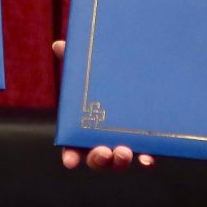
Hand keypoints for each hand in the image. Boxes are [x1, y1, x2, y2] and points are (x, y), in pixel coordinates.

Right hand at [53, 39, 155, 170]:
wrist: (140, 75)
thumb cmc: (106, 77)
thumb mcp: (90, 69)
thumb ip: (74, 59)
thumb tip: (59, 44)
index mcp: (85, 127)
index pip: (73, 147)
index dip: (71, 156)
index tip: (70, 162)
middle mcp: (104, 140)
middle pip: (97, 159)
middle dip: (98, 159)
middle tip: (103, 151)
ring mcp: (125, 143)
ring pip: (119, 162)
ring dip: (119, 162)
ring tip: (123, 151)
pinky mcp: (146, 143)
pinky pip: (145, 157)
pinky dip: (146, 160)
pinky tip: (147, 158)